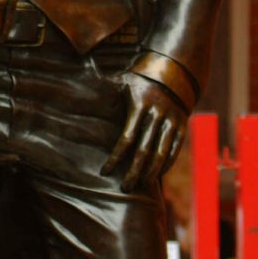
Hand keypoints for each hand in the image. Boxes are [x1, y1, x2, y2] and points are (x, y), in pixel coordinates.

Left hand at [102, 72, 186, 191]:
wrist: (175, 70)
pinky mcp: (182, 125)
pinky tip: (156, 175)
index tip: (105, 172)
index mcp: (140, 105)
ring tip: (141, 185)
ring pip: (161, 152)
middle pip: (144, 150)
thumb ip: (105, 90)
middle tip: (125, 188)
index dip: (116, 157)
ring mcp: (172, 120)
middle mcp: (158, 114)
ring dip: (151, 172)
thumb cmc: (141, 79)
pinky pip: (175, 149)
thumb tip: (76, 92)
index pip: (126, 138)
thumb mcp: (124, 81)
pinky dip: (166, 164)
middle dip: (134, 171)